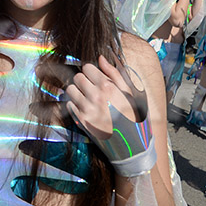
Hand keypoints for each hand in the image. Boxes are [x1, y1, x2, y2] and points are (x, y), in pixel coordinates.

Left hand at [65, 56, 155, 175]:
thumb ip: (115, 73)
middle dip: (84, 80)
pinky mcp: (80, 122)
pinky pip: (69, 105)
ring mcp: (86, 110)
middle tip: (93, 88)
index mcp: (109, 87)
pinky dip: (75, 105)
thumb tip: (101, 58)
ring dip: (78, 91)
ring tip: (89, 98)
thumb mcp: (131, 93)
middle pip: (77, 77)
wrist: (132, 147)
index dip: (92, 71)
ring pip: (70, 90)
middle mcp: (95, 97)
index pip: (87, 67)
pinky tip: (88, 109)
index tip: (97, 78)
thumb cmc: (135, 119)